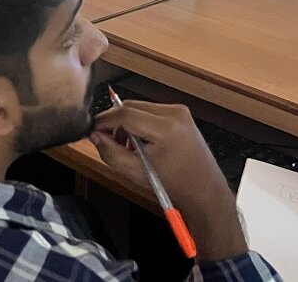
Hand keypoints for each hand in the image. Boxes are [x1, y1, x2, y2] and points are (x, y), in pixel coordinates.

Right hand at [91, 101, 246, 260]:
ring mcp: (180, 111)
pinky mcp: (182, 114)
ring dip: (128, 122)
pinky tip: (141, 142)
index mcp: (165, 128)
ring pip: (140, 107)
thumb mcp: (135, 173)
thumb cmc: (174, 186)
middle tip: (108, 140)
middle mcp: (174, 113)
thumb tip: (95, 135)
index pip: (124, 114)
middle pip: (131, 106)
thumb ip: (111, 153)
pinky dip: (141, 122)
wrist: (204, 191)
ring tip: (127, 146)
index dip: (104, 120)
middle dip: (115, 122)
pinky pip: (152, 111)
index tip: (93, 129)